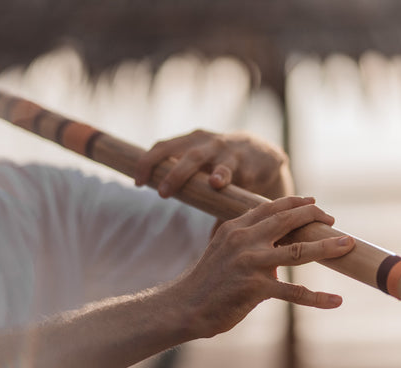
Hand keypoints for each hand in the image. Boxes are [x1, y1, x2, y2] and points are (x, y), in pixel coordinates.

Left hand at [134, 129, 292, 199]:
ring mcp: (227, 152)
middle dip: (173, 173)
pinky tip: (219, 184)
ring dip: (203, 173)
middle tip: (162, 193)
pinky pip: (236, 171)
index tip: (138, 182)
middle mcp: (207, 143)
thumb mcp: (199, 162)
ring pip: (209, 161)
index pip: (163, 147)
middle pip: (185, 154)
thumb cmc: (220, 163)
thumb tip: (153, 191)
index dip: (148, 162)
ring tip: (209, 184)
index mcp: (190, 141)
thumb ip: (180, 175)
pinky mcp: (247, 164)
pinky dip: (225, 176)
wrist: (263, 154)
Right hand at [169, 196, 353, 338]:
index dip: (296, 204)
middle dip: (314, 217)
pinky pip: (294, 293)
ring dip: (327, 247)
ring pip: (298, 251)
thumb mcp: (222, 250)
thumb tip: (276, 251)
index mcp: (235, 227)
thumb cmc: (206, 281)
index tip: (314, 204)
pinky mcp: (255, 288)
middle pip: (288, 221)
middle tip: (333, 221)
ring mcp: (250, 263)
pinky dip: (318, 298)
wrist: (185, 306)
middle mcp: (244, 240)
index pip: (271, 208)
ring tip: (347, 244)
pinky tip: (336, 300)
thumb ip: (246, 242)